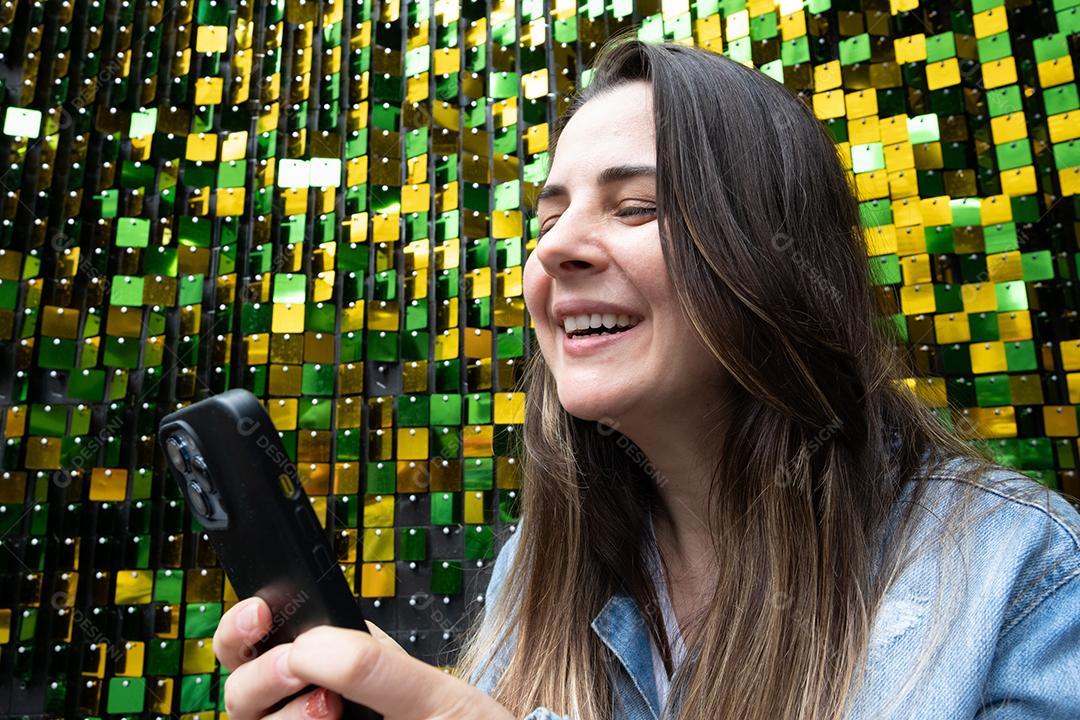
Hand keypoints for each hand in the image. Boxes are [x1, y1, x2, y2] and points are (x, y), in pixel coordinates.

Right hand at [213, 596, 514, 719]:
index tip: (260, 614)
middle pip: (242, 688)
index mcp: (330, 661)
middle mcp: (308, 700)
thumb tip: (307, 645)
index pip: (257, 639)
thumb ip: (374, 665)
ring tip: (329, 711)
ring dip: (283, 716)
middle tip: (303, 673)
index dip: (241, 625)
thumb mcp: (432, 690)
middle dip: (263, 675)